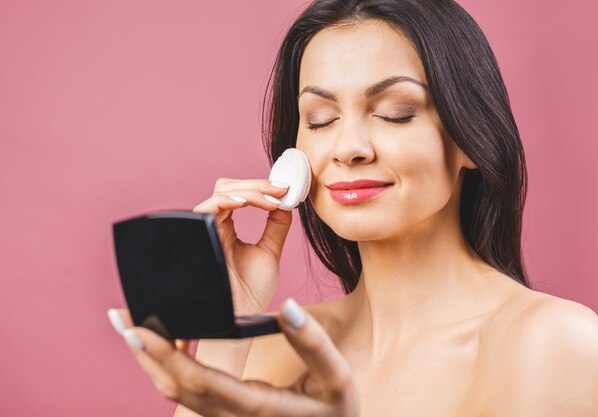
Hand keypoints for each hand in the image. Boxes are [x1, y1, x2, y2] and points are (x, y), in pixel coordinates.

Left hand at [107, 299, 359, 416]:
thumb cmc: (336, 408)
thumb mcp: (337, 377)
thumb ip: (313, 344)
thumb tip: (286, 307)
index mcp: (257, 408)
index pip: (199, 382)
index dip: (166, 356)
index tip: (140, 328)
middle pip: (174, 390)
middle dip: (144, 355)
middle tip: (120, 318)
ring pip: (176, 393)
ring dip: (150, 361)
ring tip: (131, 326)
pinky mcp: (226, 410)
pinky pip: (188, 390)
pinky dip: (169, 365)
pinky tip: (166, 343)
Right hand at [192, 178, 292, 314]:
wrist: (241, 319)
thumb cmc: (251, 293)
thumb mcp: (270, 252)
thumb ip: (276, 226)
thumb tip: (287, 202)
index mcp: (228, 229)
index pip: (238, 194)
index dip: (261, 188)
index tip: (285, 190)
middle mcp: (214, 227)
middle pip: (227, 187)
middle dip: (256, 184)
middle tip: (281, 190)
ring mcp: (206, 230)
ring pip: (222, 192)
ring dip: (251, 190)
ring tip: (274, 199)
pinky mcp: (201, 235)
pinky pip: (211, 206)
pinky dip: (235, 199)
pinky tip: (258, 203)